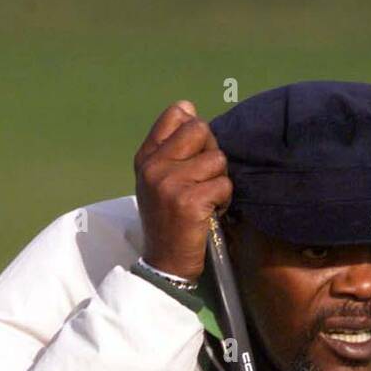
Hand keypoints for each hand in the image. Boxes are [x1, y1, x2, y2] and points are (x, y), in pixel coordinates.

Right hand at [134, 100, 232, 282]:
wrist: (165, 264)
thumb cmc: (167, 221)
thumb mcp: (158, 180)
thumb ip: (171, 146)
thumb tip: (189, 107)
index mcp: (146, 157)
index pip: (176, 114)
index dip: (194, 130)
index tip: (194, 154)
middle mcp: (154, 166)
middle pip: (201, 130)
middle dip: (211, 153)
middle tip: (204, 179)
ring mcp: (170, 183)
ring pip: (217, 159)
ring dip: (220, 181)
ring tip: (207, 199)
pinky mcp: (189, 201)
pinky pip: (224, 184)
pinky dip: (224, 200)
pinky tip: (211, 212)